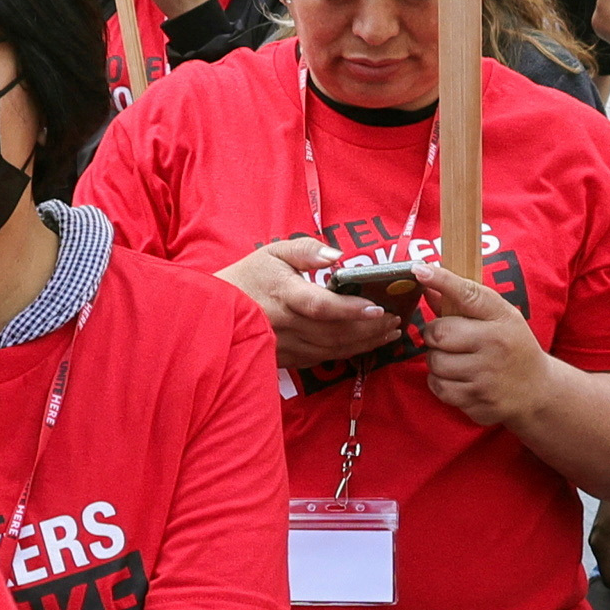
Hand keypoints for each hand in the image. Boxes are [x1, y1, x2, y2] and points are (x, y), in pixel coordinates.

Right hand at [224, 231, 403, 371]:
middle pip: (334, 332)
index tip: (377, 307)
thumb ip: (305, 250)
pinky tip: (366, 344)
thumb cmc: (248, 277)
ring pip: (332, 349)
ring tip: (389, 332)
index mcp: (282, 294)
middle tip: (395, 318)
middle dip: (369, 328)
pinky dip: (348, 353)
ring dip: (365, 342)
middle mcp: (284, 324)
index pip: (320, 305)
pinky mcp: (286, 359)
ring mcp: (284, 346)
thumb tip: (336, 256)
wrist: (214, 312)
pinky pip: (322, 359)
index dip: (350, 309)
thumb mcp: (272, 252)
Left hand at [410, 263, 558, 435]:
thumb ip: (462, 301)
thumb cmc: (511, 346)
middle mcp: (495, 345)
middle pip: (439, 333)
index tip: (419, 269)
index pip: (468, 294)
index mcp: (502, 318)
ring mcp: (486, 376)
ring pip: (435, 362)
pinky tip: (456, 378)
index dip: (441, 280)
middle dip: (434, 335)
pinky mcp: (477, 401)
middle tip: (445, 338)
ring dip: (436, 360)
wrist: (537, 391)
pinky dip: (440, 382)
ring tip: (455, 360)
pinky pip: (439, 387)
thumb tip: (426, 282)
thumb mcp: (498, 318)